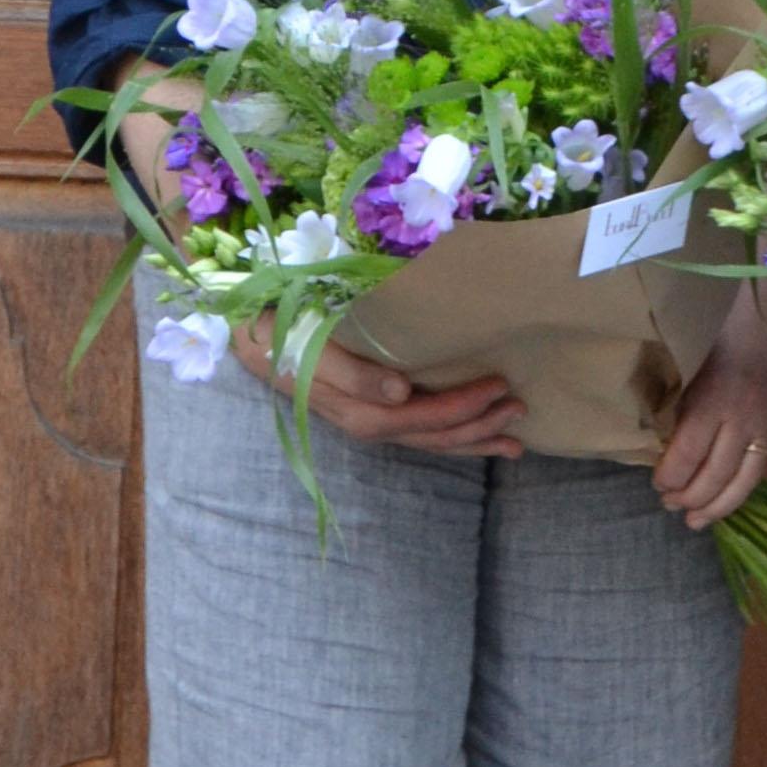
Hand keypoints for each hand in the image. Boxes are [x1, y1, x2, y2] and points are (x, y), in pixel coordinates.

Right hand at [229, 315, 525, 457]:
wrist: (246, 326)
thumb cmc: (280, 327)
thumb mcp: (307, 343)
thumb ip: (351, 372)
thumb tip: (400, 392)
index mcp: (351, 407)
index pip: (415, 418)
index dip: (458, 408)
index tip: (499, 386)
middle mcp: (363, 419)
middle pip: (427, 436)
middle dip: (476, 426)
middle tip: (520, 408)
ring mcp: (367, 416)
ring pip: (426, 440)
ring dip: (471, 437)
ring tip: (515, 434)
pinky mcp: (370, 406)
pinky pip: (416, 430)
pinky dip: (451, 434)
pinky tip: (482, 434)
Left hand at [654, 281, 766, 530]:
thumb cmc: (719, 337)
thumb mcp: (691, 373)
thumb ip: (685, 414)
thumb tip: (673, 454)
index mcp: (714, 400)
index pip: (688, 455)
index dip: (670, 477)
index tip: (657, 485)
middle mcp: (744, 419)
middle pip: (715, 476)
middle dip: (690, 498)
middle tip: (671, 507)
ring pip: (744, 482)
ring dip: (718, 507)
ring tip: (697, 521)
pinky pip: (761, 467)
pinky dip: (741, 486)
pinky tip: (725, 495)